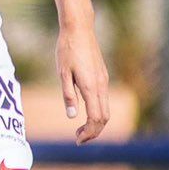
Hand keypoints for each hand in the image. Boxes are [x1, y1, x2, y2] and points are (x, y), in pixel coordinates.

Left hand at [56, 18, 110, 143]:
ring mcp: (104, 81)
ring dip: (96, 123)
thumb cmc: (67, 49)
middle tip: (78, 139)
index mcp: (91, 87)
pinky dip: (97, 112)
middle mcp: (101, 86)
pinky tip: (85, 113)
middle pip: (104, 117)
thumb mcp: (62, 73)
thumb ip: (68, 94)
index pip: (95, 118)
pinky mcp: (102, 76)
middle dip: (94, 132)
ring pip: (106, 109)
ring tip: (80, 129)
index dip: (89, 132)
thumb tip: (71, 116)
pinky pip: (104, 100)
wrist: (79, 29)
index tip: (77, 140)